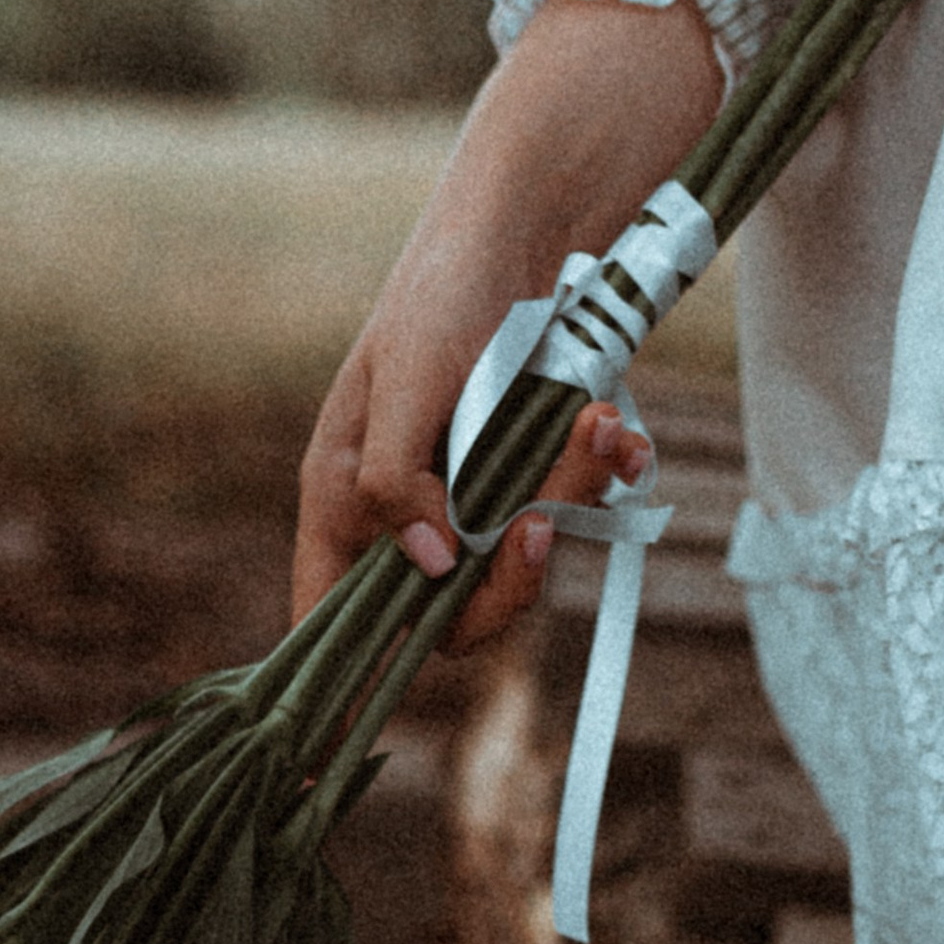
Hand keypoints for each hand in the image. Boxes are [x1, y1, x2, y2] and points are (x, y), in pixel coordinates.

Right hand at [293, 0, 723, 645]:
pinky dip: (601, 477)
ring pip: (518, 564)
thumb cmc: (445, 286)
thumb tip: (429, 568)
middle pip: (444, 614)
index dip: (345, 671)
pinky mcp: (534, 471)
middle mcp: (406, 510)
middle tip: (542, 528)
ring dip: (567, 505)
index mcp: (345, 494)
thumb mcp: (406, 379)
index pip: (326, 614)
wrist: (537, 218)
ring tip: (592, 433)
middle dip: (504, 581)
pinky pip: (574, 512)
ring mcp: (475, 495)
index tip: (361, 725)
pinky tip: (616, 430)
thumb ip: (393, 480)